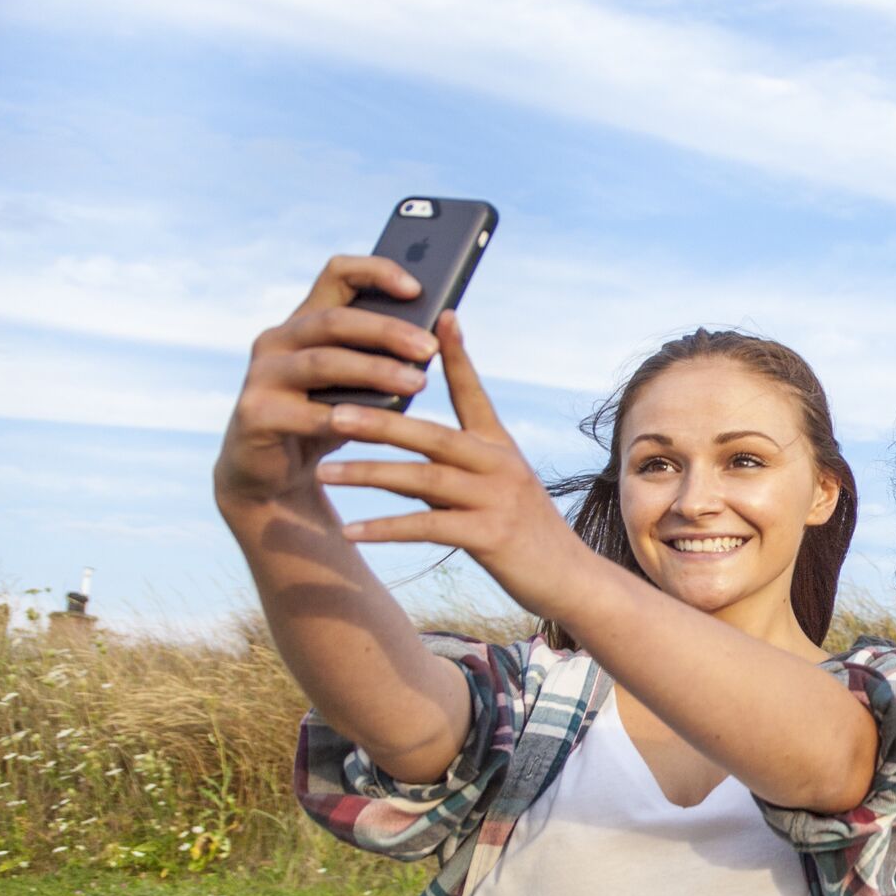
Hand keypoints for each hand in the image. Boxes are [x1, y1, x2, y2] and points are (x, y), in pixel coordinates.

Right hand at [214, 256, 438, 508]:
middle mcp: (277, 340)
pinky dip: (346, 418)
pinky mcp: (256, 413)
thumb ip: (381, 357)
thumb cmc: (328, 419)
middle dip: (387, 331)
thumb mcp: (357, 384)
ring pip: (324, 362)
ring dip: (375, 371)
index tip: (417, 288)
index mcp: (305, 321)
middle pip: (334, 320)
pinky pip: (307, 413)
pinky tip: (380, 424)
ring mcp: (261, 375)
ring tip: (418, 382)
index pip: (337, 274)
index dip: (376, 271)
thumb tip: (439, 340)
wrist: (274, 474)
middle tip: (429, 347)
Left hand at [314, 315, 597, 614]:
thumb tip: (397, 452)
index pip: (474, 393)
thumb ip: (452, 466)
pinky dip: (386, 528)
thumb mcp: (495, 488)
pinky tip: (350, 531)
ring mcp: (497, 500)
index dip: (457, 355)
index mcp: (500, 447)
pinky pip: (428, 527)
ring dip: (369, 475)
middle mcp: (500, 465)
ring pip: (424, 479)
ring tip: (324, 473)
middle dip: (380, 423)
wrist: (570, 579)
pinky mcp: (491, 536)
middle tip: (332, 412)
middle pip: (432, 435)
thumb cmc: (524, 533)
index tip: (441, 316)